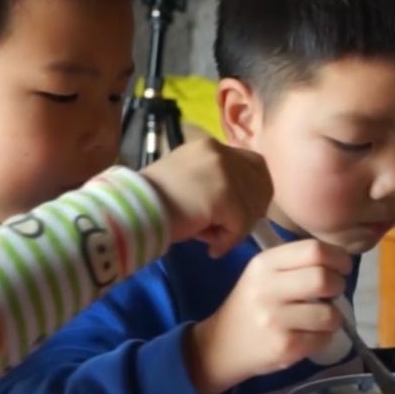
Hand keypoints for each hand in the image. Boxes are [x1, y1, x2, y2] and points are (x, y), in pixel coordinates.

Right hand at [141, 138, 271, 256]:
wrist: (133, 209)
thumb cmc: (154, 202)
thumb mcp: (189, 181)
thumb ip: (215, 184)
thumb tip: (244, 207)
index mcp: (211, 146)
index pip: (255, 164)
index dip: (258, 189)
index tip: (248, 212)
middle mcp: (221, 152)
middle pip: (261, 183)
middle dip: (252, 211)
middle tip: (231, 232)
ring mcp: (224, 172)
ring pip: (252, 207)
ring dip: (236, 229)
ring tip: (212, 240)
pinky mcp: (223, 195)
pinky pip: (241, 224)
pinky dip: (229, 240)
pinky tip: (212, 247)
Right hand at [186, 239, 350, 393]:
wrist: (220, 346)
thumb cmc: (250, 305)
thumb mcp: (262, 274)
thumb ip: (296, 263)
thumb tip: (340, 261)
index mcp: (264, 264)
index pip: (314, 250)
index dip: (338, 257)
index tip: (341, 268)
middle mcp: (267, 288)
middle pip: (323, 278)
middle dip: (338, 286)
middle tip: (333, 293)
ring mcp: (275, 320)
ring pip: (329, 313)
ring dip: (334, 316)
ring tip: (323, 318)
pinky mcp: (284, 347)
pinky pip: (323, 338)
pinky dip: (325, 336)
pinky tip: (312, 335)